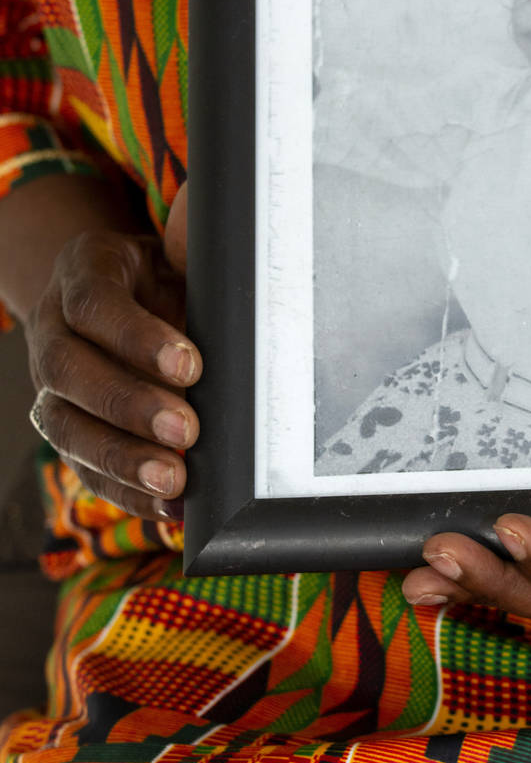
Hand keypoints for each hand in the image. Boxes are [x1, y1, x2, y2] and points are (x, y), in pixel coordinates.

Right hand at [25, 185, 200, 520]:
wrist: (129, 285)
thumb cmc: (166, 273)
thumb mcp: (179, 255)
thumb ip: (200, 269)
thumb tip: (248, 293)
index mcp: (83, 272)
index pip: (93, 305)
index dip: (136, 339)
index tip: (191, 366)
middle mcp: (53, 328)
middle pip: (69, 371)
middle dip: (129, 406)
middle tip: (186, 428)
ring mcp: (50, 382)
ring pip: (66, 426)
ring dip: (121, 459)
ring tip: (173, 480)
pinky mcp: (65, 427)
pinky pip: (84, 467)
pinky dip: (126, 492)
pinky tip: (169, 507)